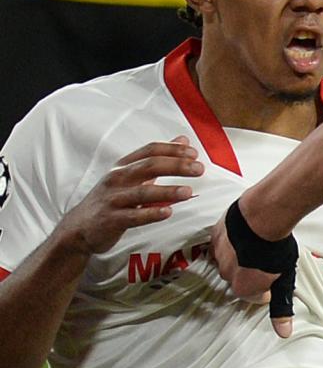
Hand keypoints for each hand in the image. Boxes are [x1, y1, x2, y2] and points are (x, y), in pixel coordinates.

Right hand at [60, 137, 201, 255]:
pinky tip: (168, 212)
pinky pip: (134, 216)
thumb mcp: (131, 176)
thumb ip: (157, 160)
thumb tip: (182, 140)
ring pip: (142, 192)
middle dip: (176, 166)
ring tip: (188, 192)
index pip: (150, 151)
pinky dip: (151, 214)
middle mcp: (117, 178)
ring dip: (167, 191)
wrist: (80, 227)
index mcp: (124, 166)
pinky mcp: (111, 219)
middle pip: (149, 166)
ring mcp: (113, 198)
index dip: (172, 149)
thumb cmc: (111, 199)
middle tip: (198, 169)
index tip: (193, 152)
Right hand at [210, 201, 295, 338]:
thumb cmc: (276, 249)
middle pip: (240, 277)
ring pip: (229, 260)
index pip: (254, 295)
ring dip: (241, 256)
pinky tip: (245, 235)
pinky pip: (222, 243)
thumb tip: (283, 333)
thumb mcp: (284, 282)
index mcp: (242, 288)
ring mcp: (218, 253)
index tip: (275, 277)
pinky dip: (232, 242)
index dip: (267, 287)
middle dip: (252, 272)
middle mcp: (226, 273)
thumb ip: (281, 308)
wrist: (263, 215)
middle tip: (267, 260)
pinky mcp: (215, 234)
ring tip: (257, 247)